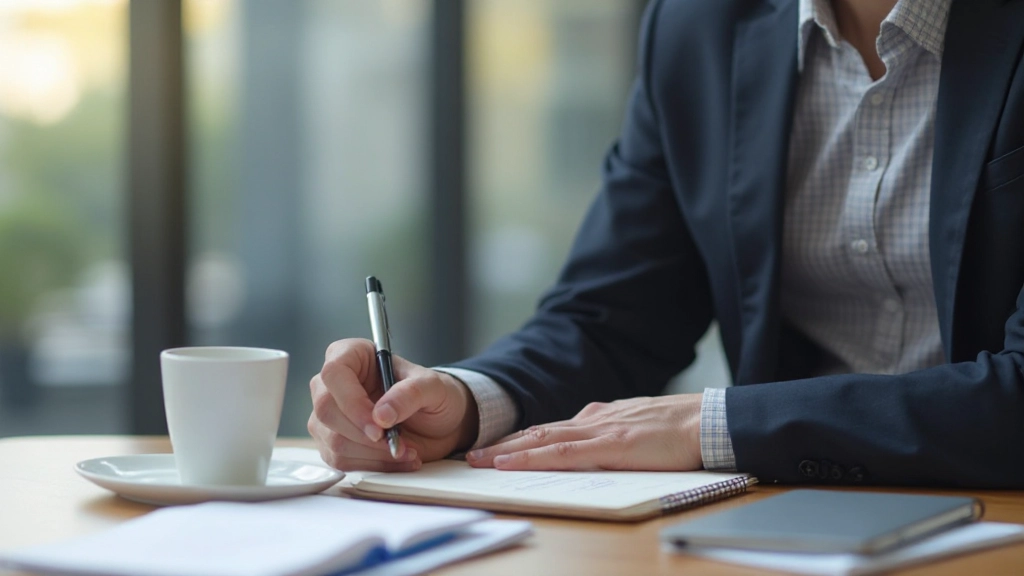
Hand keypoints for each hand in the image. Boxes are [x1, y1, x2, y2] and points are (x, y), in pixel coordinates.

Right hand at [308, 338, 478, 471]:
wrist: (439, 423)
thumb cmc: (434, 395)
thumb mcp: (433, 387)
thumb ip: (410, 394)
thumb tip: (381, 414)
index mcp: (353, 355)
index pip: (334, 373)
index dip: (352, 402)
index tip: (379, 426)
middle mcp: (334, 383)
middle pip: (327, 410)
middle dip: (364, 434)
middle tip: (396, 442)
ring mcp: (330, 414)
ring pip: (332, 440)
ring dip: (373, 454)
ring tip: (405, 450)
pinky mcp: (333, 442)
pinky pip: (340, 461)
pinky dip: (372, 465)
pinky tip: (396, 459)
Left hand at [465, 395, 702, 470]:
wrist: (709, 422)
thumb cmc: (681, 430)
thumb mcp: (639, 427)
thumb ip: (613, 433)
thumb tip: (592, 444)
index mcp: (601, 418)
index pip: (552, 429)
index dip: (522, 439)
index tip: (497, 448)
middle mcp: (594, 420)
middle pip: (539, 432)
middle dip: (504, 444)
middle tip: (473, 455)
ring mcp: (601, 431)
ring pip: (543, 440)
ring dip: (508, 451)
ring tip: (480, 460)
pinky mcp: (611, 445)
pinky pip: (564, 453)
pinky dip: (533, 457)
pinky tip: (513, 463)